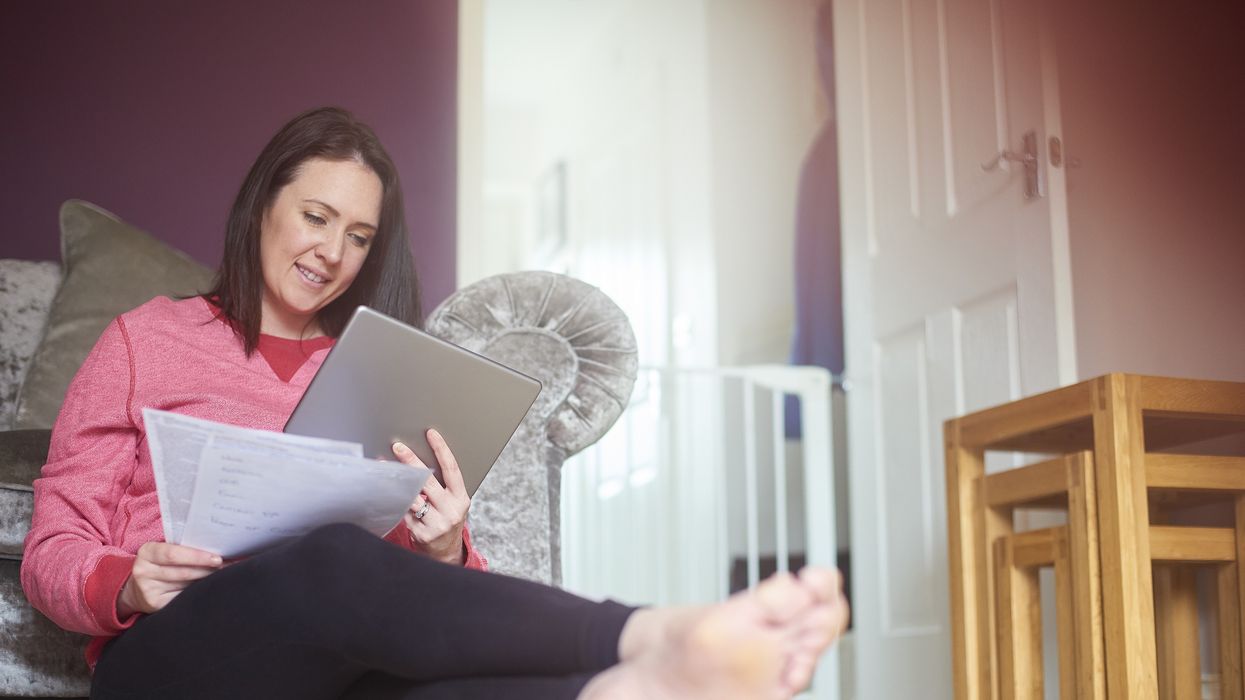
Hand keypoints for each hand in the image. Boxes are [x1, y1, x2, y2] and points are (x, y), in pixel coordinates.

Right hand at [117, 542, 221, 616]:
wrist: (137, 588)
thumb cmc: (160, 564)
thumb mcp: (164, 551)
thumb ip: (183, 548)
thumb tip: (217, 548)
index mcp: (146, 552)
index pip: (173, 554)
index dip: (197, 557)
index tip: (218, 558)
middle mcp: (143, 571)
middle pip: (183, 572)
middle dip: (208, 570)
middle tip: (227, 567)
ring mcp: (148, 590)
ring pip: (185, 585)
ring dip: (206, 581)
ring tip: (220, 575)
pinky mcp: (154, 605)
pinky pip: (182, 598)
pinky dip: (197, 593)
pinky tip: (206, 588)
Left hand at [393, 429, 469, 564]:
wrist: (446, 555)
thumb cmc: (446, 521)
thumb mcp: (453, 504)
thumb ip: (442, 487)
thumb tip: (418, 462)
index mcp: (461, 499)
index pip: (452, 469)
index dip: (442, 450)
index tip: (431, 434)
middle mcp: (451, 510)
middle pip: (428, 481)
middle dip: (411, 461)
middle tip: (398, 447)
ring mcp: (436, 523)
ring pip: (413, 497)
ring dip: (397, 480)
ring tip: (384, 467)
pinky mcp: (421, 533)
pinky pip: (404, 512)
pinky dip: (395, 499)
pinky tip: (385, 490)